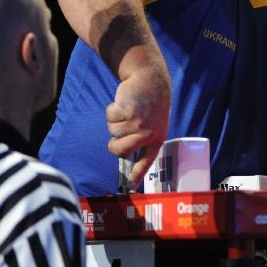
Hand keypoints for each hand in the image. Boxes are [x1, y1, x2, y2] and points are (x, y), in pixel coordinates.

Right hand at [105, 67, 170, 188]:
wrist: (151, 80)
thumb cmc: (150, 104)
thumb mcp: (155, 123)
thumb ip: (144, 139)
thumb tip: (125, 155)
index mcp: (156, 138)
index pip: (146, 161)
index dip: (137, 174)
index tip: (131, 185)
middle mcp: (147, 133)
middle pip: (118, 149)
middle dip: (114, 143)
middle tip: (121, 131)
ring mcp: (137, 122)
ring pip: (112, 131)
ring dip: (115, 120)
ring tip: (128, 111)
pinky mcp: (127, 111)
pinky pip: (109, 117)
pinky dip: (112, 109)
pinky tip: (123, 103)